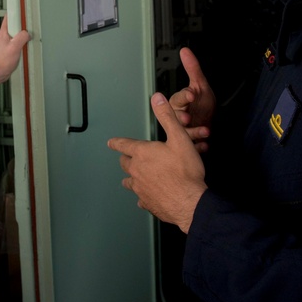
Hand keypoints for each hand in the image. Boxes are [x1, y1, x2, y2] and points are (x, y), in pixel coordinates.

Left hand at [0, 15, 30, 82]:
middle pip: (15, 25)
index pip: (9, 17)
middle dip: (22, 25)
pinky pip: (18, 41)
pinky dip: (23, 42)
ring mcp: (7, 41)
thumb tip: (27, 34)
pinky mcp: (10, 47)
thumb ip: (22, 37)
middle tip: (28, 28)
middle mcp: (5, 35)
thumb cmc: (3, 61)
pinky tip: (25, 47)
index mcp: (4, 32)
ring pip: (17, 33)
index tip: (22, 10)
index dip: (16, 12)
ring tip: (27, 39)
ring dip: (23, 35)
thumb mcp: (15, 47)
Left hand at [108, 93, 207, 233]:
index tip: (111, 142)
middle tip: (126, 157)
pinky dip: (142, 196)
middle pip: (124, 163)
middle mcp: (137, 171)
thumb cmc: (186, 171)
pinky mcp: (147, 203)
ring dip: (130, 178)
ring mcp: (141, 188)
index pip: (123, 144)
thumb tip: (157, 99)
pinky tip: (145, 197)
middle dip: (125, 159)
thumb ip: (166, 116)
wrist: (190, 201)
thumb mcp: (179, 137)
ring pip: (129, 182)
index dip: (117, 142)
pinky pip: (140, 199)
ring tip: (132, 178)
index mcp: (143, 153)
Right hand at [169, 48, 215, 151]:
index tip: (191, 94)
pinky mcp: (190, 143)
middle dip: (182, 118)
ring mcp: (184, 131)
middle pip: (176, 118)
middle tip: (188, 118)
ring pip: (184, 133)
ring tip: (206, 130)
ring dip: (194, 133)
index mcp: (178, 102)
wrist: (210, 122)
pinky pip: (193, 146)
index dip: (184, 96)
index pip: (178, 98)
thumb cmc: (202, 104)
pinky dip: (200, 146)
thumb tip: (185, 50)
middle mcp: (178, 117)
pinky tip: (207, 145)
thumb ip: (192, 69)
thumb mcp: (200, 85)